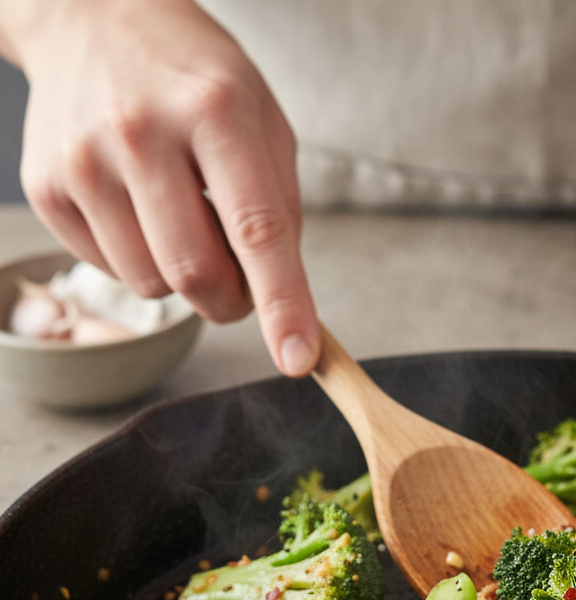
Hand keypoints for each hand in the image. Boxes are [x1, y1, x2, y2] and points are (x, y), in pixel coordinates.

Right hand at [0, 0, 318, 375]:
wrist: (91, 14)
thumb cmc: (195, 78)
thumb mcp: (262, 119)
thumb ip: (278, 208)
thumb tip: (279, 300)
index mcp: (216, 111)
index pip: (257, 230)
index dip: (282, 304)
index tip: (298, 359)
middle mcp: (142, 132)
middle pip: (196, 275)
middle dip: (231, 302)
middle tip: (241, 283)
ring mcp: (84, 159)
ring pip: (151, 285)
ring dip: (181, 278)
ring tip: (182, 217)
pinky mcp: (46, 186)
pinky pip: (110, 270)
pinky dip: (139, 259)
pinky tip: (139, 206)